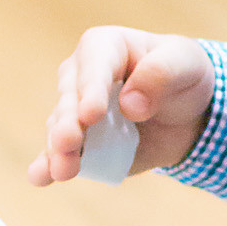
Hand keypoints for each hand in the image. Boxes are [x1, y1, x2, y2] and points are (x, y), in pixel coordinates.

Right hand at [29, 26, 214, 186]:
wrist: (187, 112)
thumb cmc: (182, 74)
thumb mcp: (185, 63)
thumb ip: (161, 73)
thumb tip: (130, 105)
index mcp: (103, 47)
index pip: (94, 67)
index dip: (92, 90)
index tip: (92, 115)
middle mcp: (80, 78)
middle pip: (69, 100)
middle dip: (68, 123)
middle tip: (68, 142)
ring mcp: (76, 114)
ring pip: (60, 130)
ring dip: (58, 151)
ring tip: (61, 170)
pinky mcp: (81, 145)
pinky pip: (58, 155)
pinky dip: (47, 167)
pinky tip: (39, 177)